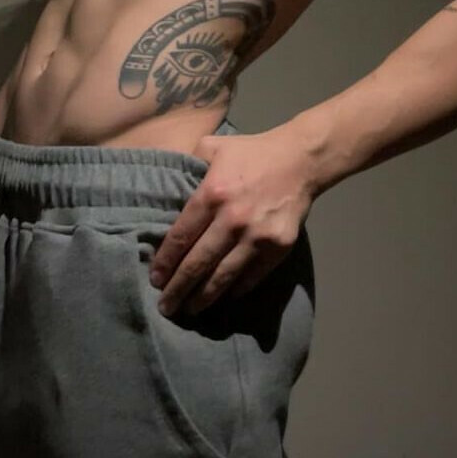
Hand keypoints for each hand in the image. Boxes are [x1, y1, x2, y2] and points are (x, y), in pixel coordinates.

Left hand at [149, 127, 315, 316]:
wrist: (301, 160)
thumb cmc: (251, 152)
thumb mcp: (211, 146)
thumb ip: (186, 165)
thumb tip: (165, 190)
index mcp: (211, 194)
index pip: (180, 237)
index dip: (165, 262)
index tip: (155, 279)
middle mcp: (232, 219)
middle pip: (197, 263)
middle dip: (178, 289)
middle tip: (166, 306)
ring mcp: (257, 237)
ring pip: (223, 276)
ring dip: (203, 297)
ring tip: (189, 310)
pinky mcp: (278, 248)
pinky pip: (251, 277)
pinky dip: (235, 290)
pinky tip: (222, 298)